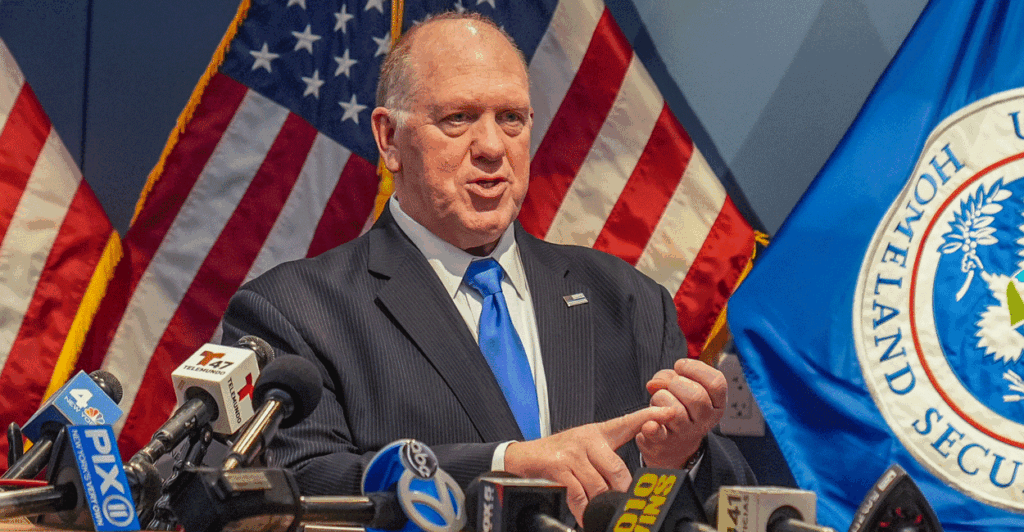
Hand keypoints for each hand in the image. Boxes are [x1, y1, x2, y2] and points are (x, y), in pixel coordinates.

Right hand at [503, 405, 674, 522]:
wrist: (525, 456)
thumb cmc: (558, 454)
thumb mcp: (585, 447)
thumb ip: (607, 460)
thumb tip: (626, 484)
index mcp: (599, 433)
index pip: (629, 422)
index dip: (651, 416)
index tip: (670, 413)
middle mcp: (588, 439)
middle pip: (618, 469)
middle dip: (623, 492)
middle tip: (627, 505)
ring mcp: (574, 452)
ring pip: (599, 484)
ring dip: (602, 503)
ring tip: (602, 512)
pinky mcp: (560, 466)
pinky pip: (579, 493)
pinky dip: (584, 509)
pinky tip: (586, 515)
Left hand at [637, 358, 725, 468]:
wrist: (672, 441)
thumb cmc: (679, 403)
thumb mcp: (681, 386)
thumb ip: (669, 377)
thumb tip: (654, 384)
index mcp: (716, 404)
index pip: (716, 383)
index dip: (695, 368)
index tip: (680, 366)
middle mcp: (706, 420)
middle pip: (696, 396)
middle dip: (676, 383)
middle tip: (669, 386)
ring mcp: (686, 433)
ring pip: (675, 411)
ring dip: (660, 398)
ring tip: (659, 401)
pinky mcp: (665, 441)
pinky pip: (659, 433)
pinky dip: (652, 428)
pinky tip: (649, 424)